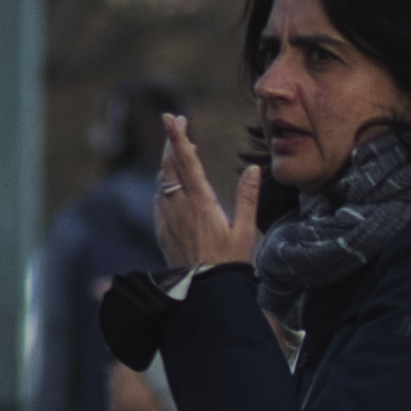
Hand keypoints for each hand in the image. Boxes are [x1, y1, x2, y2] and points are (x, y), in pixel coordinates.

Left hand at [154, 116, 261, 273]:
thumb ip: (247, 198)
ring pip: (162, 181)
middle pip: (171, 166)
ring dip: (168, 161)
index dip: (178, 138)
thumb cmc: (229, 263)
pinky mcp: (162, 229)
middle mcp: (179, 207)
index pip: (187, 162)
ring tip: (178, 147)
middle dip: (172, 142)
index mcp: (201, 203)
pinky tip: (170, 180)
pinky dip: (164, 181)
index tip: (172, 118)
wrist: (203, 291)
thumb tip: (252, 168)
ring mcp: (167, 218)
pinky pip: (159, 198)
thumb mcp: (245, 231)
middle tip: (176, 122)